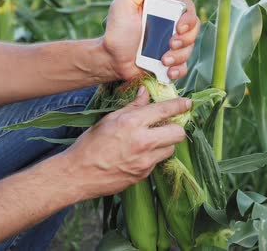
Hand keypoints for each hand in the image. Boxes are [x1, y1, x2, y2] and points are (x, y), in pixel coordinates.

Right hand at [61, 87, 191, 198]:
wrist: (79, 174)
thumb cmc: (90, 144)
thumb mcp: (109, 119)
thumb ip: (132, 107)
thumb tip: (145, 92)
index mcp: (132, 123)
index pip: (165, 110)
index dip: (180, 105)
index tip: (187, 103)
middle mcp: (143, 141)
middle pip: (178, 132)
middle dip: (176, 127)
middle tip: (166, 125)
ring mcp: (145, 161)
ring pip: (171, 148)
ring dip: (165, 143)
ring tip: (151, 140)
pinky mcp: (144, 174)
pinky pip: (157, 161)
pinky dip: (153, 156)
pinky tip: (138, 154)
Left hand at [102, 0, 200, 80]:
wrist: (111, 58)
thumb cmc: (117, 30)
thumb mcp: (123, 4)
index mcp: (165, 11)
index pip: (188, 9)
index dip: (189, 18)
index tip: (179, 27)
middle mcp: (172, 27)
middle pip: (194, 30)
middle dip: (186, 39)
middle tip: (171, 44)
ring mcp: (172, 47)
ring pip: (189, 50)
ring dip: (179, 56)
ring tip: (164, 60)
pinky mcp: (170, 64)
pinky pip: (183, 67)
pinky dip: (179, 70)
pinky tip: (168, 71)